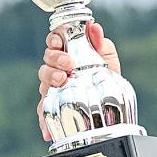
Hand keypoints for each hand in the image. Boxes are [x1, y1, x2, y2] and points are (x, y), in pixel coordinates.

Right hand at [36, 22, 120, 140]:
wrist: (112, 99)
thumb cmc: (106, 73)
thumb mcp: (107, 55)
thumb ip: (100, 42)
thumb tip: (94, 27)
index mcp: (67, 52)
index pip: (53, 42)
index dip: (53, 39)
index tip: (57, 42)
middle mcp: (57, 68)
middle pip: (46, 60)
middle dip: (54, 59)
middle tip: (68, 64)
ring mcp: (54, 87)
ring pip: (43, 81)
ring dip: (50, 80)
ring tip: (61, 82)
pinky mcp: (54, 105)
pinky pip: (45, 112)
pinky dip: (44, 119)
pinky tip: (46, 130)